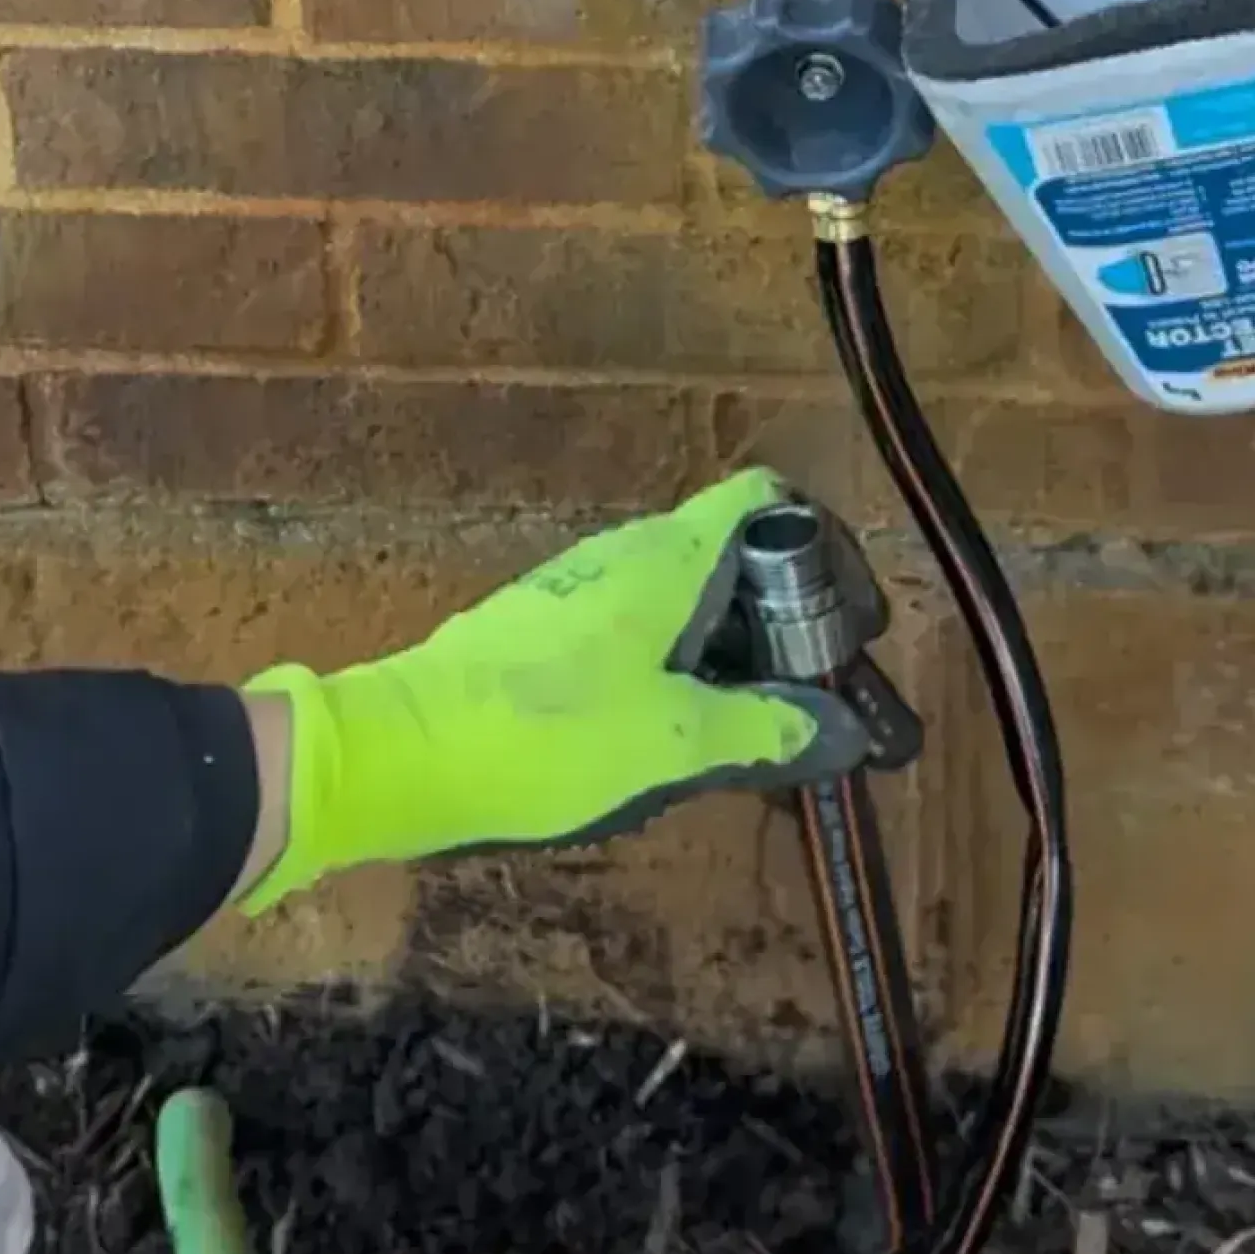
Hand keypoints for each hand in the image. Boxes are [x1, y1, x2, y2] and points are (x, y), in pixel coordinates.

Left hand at [238, 469, 874, 912]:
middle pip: (730, 559)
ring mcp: (573, 595)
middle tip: (823, 695)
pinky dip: (677, 672)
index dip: (823, 546)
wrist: (402, 753)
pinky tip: (679, 737)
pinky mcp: (537, 637)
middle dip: (785, 620)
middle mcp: (622, 557)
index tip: (853, 620)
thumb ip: (765, 730)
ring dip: (731, 654)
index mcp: (667, 559)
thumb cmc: (548, 734)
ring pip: (680, 603)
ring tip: (762, 728)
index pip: (766, 500)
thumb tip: (846, 728)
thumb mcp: (675, 743)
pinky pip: (633, 637)